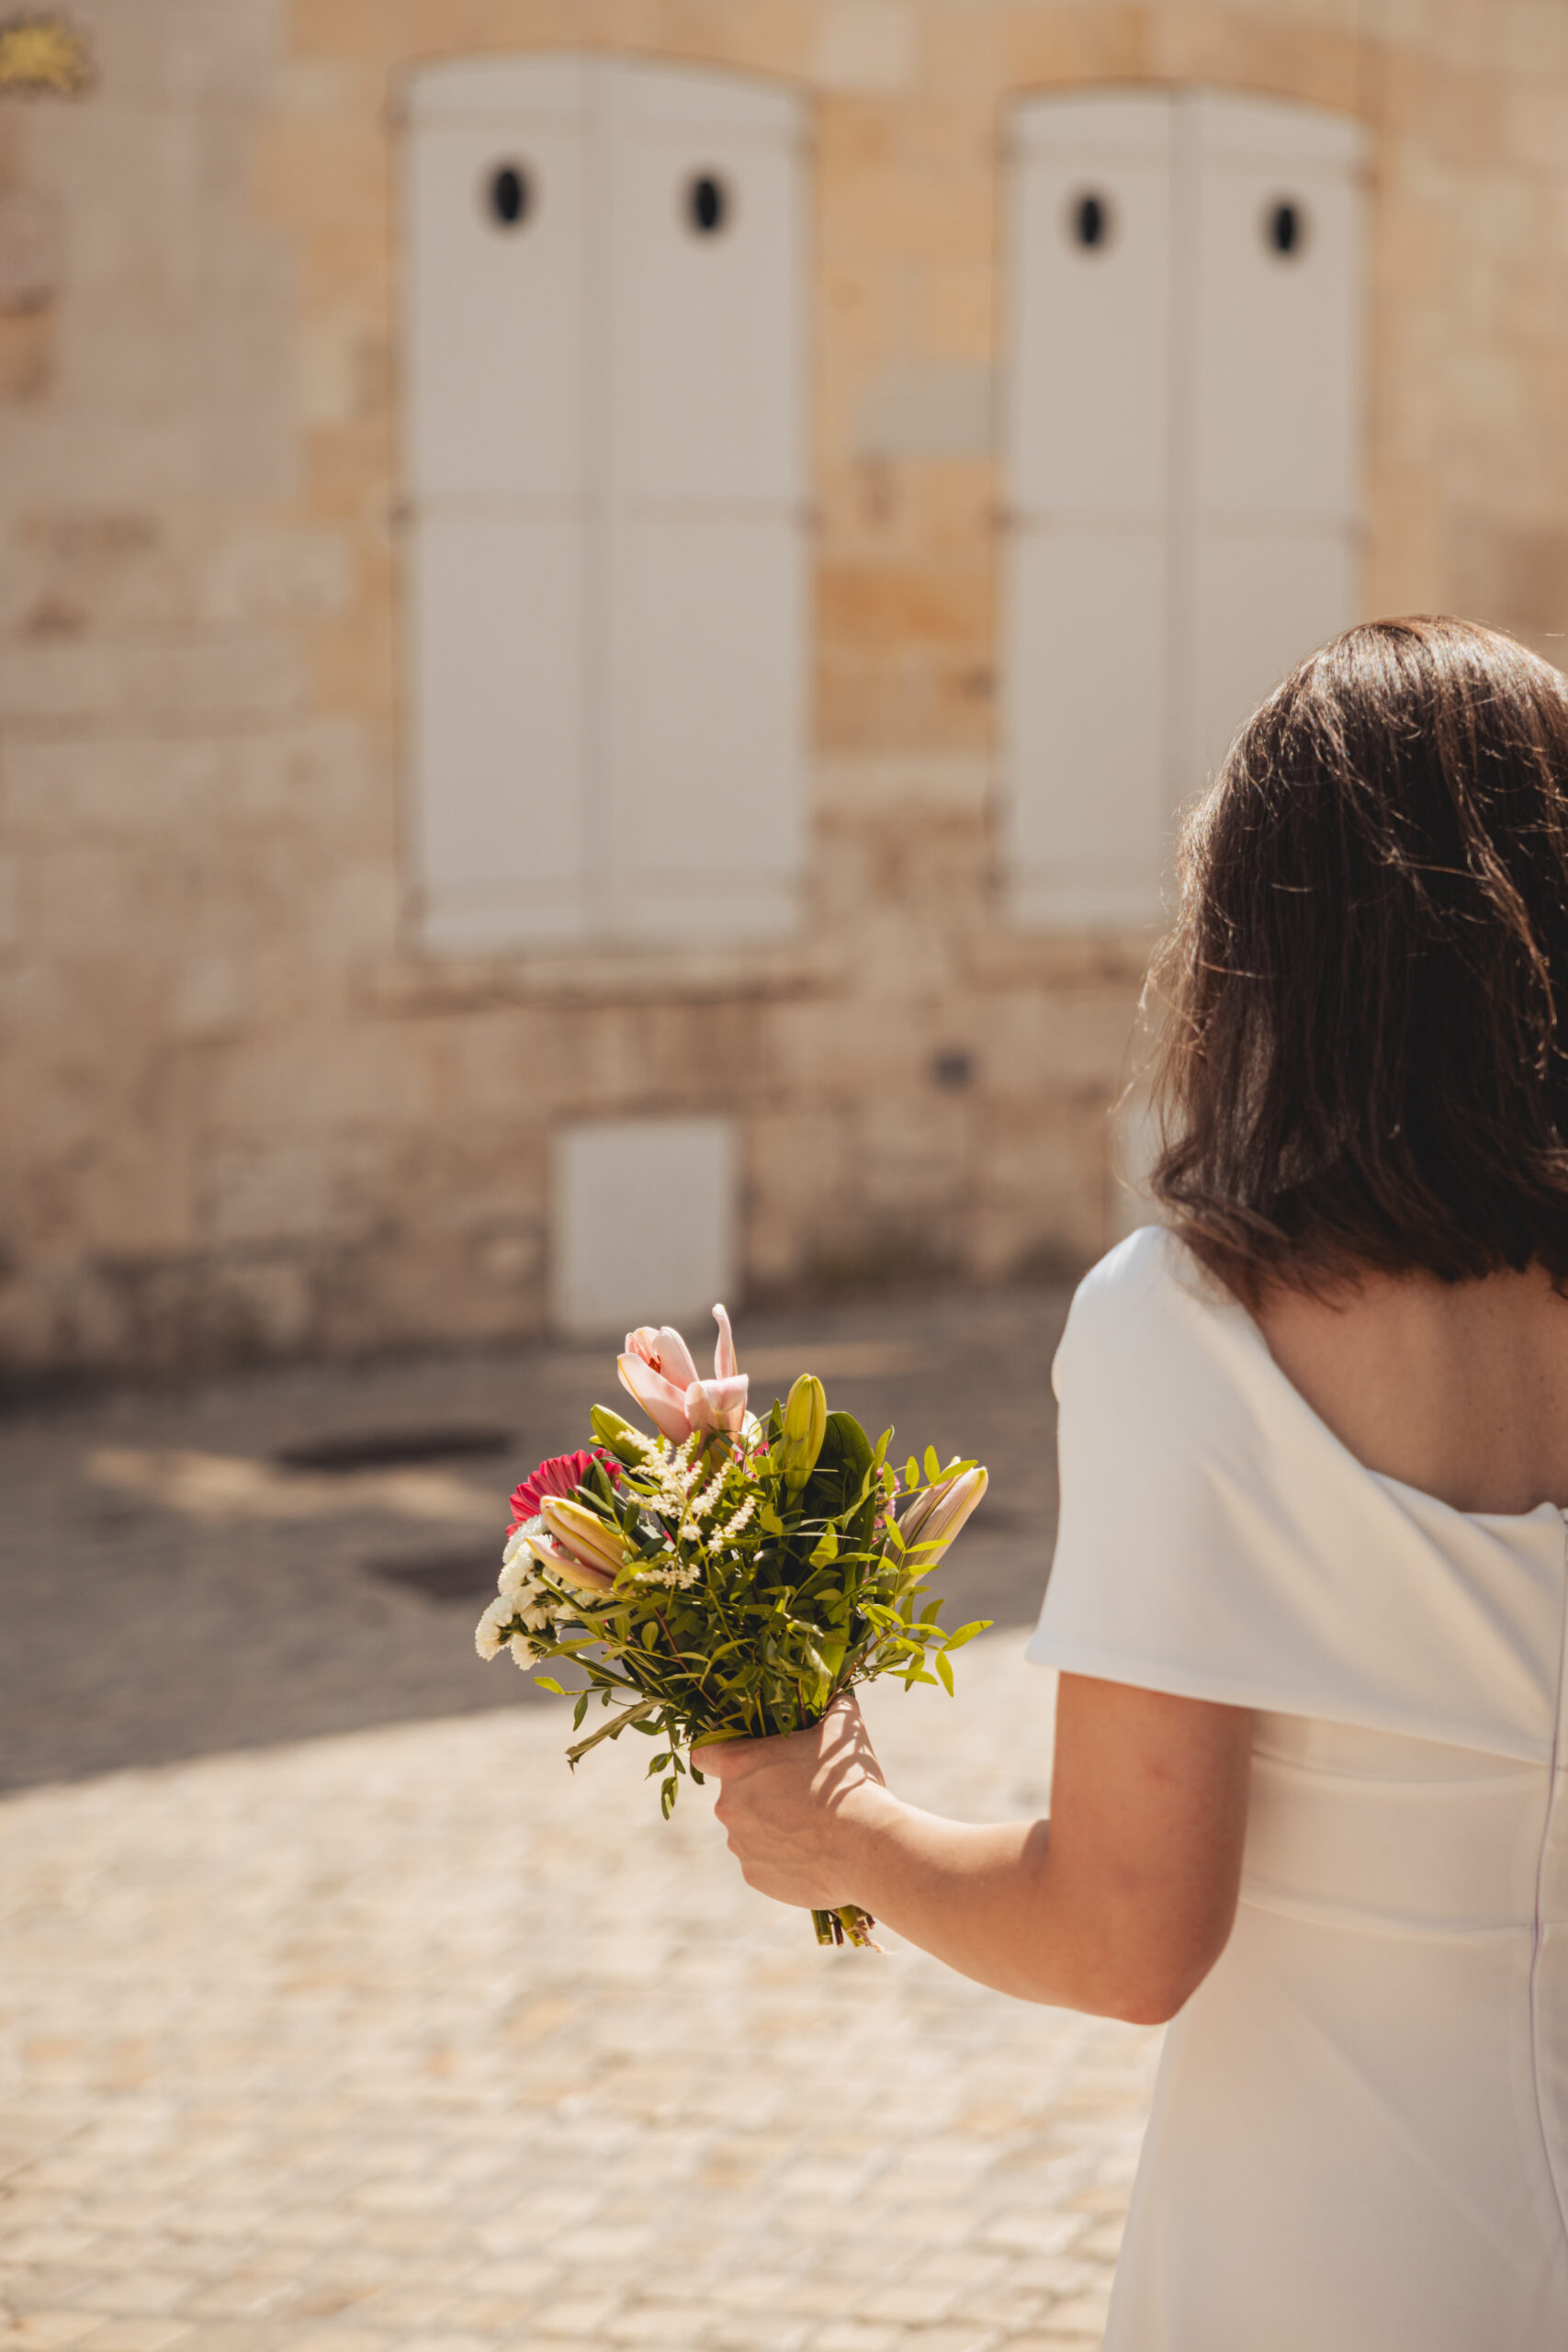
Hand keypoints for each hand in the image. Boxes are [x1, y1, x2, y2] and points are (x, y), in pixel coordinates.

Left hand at [703, 1693, 890, 1911]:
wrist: (864, 1847)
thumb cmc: (846, 1781)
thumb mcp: (842, 1730)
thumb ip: (834, 1707)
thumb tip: (841, 1694)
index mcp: (739, 1765)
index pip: (704, 1754)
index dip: (719, 1754)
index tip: (742, 1758)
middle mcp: (728, 1805)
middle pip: (735, 1795)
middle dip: (761, 1794)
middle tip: (801, 1794)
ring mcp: (740, 1844)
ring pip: (749, 1831)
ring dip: (772, 1827)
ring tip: (813, 1828)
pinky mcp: (755, 1877)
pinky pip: (763, 1862)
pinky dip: (782, 1859)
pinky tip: (813, 1854)